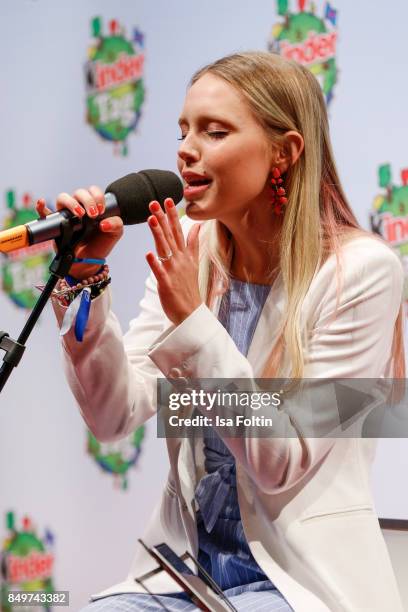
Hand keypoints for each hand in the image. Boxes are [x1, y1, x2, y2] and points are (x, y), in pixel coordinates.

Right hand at [36, 186, 123, 279]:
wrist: (88, 261)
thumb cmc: (100, 245)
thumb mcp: (115, 234)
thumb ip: (116, 224)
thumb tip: (104, 222)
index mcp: (93, 206)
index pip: (93, 191)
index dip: (97, 197)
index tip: (101, 210)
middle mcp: (79, 207)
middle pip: (79, 192)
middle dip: (87, 200)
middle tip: (93, 214)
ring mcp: (66, 214)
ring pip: (63, 198)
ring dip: (71, 203)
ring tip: (79, 214)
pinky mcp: (55, 224)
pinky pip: (45, 213)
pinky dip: (41, 207)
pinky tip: (42, 203)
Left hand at [146, 198, 201, 324]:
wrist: (191, 312)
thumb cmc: (189, 288)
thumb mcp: (194, 263)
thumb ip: (193, 243)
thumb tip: (197, 226)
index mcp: (185, 256)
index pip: (179, 231)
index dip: (173, 216)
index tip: (169, 200)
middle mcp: (180, 261)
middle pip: (170, 236)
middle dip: (163, 219)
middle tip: (154, 202)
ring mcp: (173, 271)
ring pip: (164, 249)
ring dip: (158, 234)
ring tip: (151, 219)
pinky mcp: (166, 283)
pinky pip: (159, 271)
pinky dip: (154, 263)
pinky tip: (148, 253)